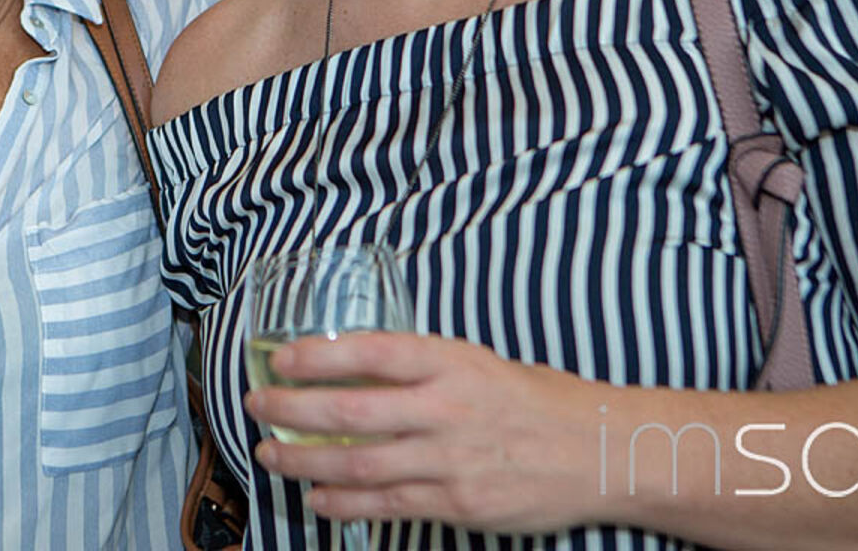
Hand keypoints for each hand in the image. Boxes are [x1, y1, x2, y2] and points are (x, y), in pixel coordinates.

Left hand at [246, 331, 600, 534]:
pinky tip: (316, 497)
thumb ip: (424, 368)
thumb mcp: (480, 363)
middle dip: (294, 410)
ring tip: (269, 455)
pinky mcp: (458, 504)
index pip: (372, 352)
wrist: (600, 451)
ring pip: (360, 465)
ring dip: (304, 461)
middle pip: (352, 413)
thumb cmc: (538, 400)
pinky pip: (388, 505)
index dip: (319, 356)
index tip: (280, 357)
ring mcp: (451, 461)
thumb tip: (357, 369)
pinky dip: (344, 503)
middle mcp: (448, 410)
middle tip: (257, 406)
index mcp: (453, 363)